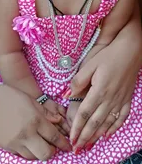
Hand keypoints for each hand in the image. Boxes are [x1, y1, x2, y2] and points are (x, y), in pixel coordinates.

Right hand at [0, 83, 70, 160]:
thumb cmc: (9, 96)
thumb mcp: (30, 100)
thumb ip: (45, 112)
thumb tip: (58, 120)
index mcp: (35, 120)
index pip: (54, 137)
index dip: (63, 143)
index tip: (68, 146)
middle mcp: (27, 134)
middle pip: (46, 153)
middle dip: (52, 151)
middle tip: (53, 145)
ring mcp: (15, 142)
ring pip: (33, 157)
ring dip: (39, 152)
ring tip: (39, 143)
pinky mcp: (6, 147)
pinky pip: (20, 154)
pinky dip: (26, 151)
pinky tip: (27, 142)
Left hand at [68, 33, 140, 150]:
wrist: (130, 51)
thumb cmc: (109, 56)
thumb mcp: (90, 64)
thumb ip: (78, 80)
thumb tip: (68, 94)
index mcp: (99, 91)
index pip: (85, 113)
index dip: (77, 127)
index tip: (71, 138)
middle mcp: (110, 99)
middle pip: (95, 122)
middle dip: (85, 136)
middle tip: (77, 148)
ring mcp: (120, 100)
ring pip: (107, 123)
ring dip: (97, 135)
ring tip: (89, 144)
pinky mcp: (127, 98)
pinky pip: (121, 117)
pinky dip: (114, 127)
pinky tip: (108, 133)